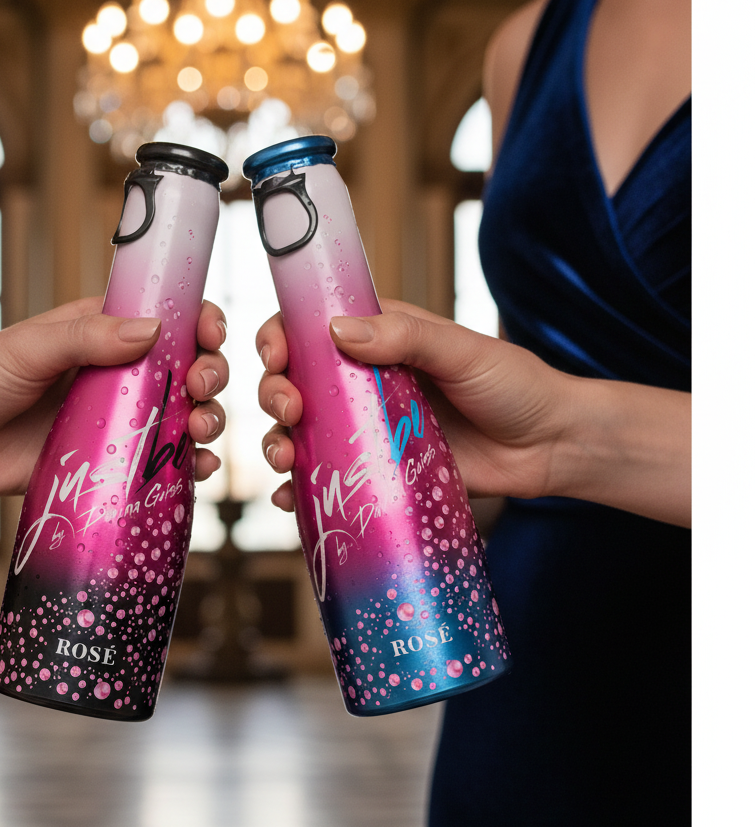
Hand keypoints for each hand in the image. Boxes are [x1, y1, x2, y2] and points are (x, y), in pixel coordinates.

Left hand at [0, 297, 228, 494]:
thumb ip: (85, 337)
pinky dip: (188, 466)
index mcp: (101, 332)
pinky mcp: (107, 463)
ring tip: (198, 430)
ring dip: (206, 419)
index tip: (211, 335)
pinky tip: (198, 469)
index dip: (199, 322)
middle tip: (199, 389)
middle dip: (209, 375)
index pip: (167, 317)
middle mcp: (117, 373)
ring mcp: (115, 420)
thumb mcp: (25, 349)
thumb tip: (152, 328)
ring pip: (182, 416)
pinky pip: (159, 463)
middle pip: (186, 368)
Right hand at [256, 299, 689, 525]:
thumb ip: (406, 336)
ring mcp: (366, 430)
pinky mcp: (376, 472)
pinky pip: (327, 479)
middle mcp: (363, 382)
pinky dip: (300, 490)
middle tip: (290, 411)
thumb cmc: (515, 386)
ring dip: (280, 442)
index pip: (311, 328)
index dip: (281, 338)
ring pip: (302, 433)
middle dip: (275, 394)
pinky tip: (291, 498)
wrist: (551, 448)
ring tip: (286, 458)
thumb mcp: (463, 351)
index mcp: (379, 339)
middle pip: (296, 382)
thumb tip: (338, 331)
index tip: (276, 355)